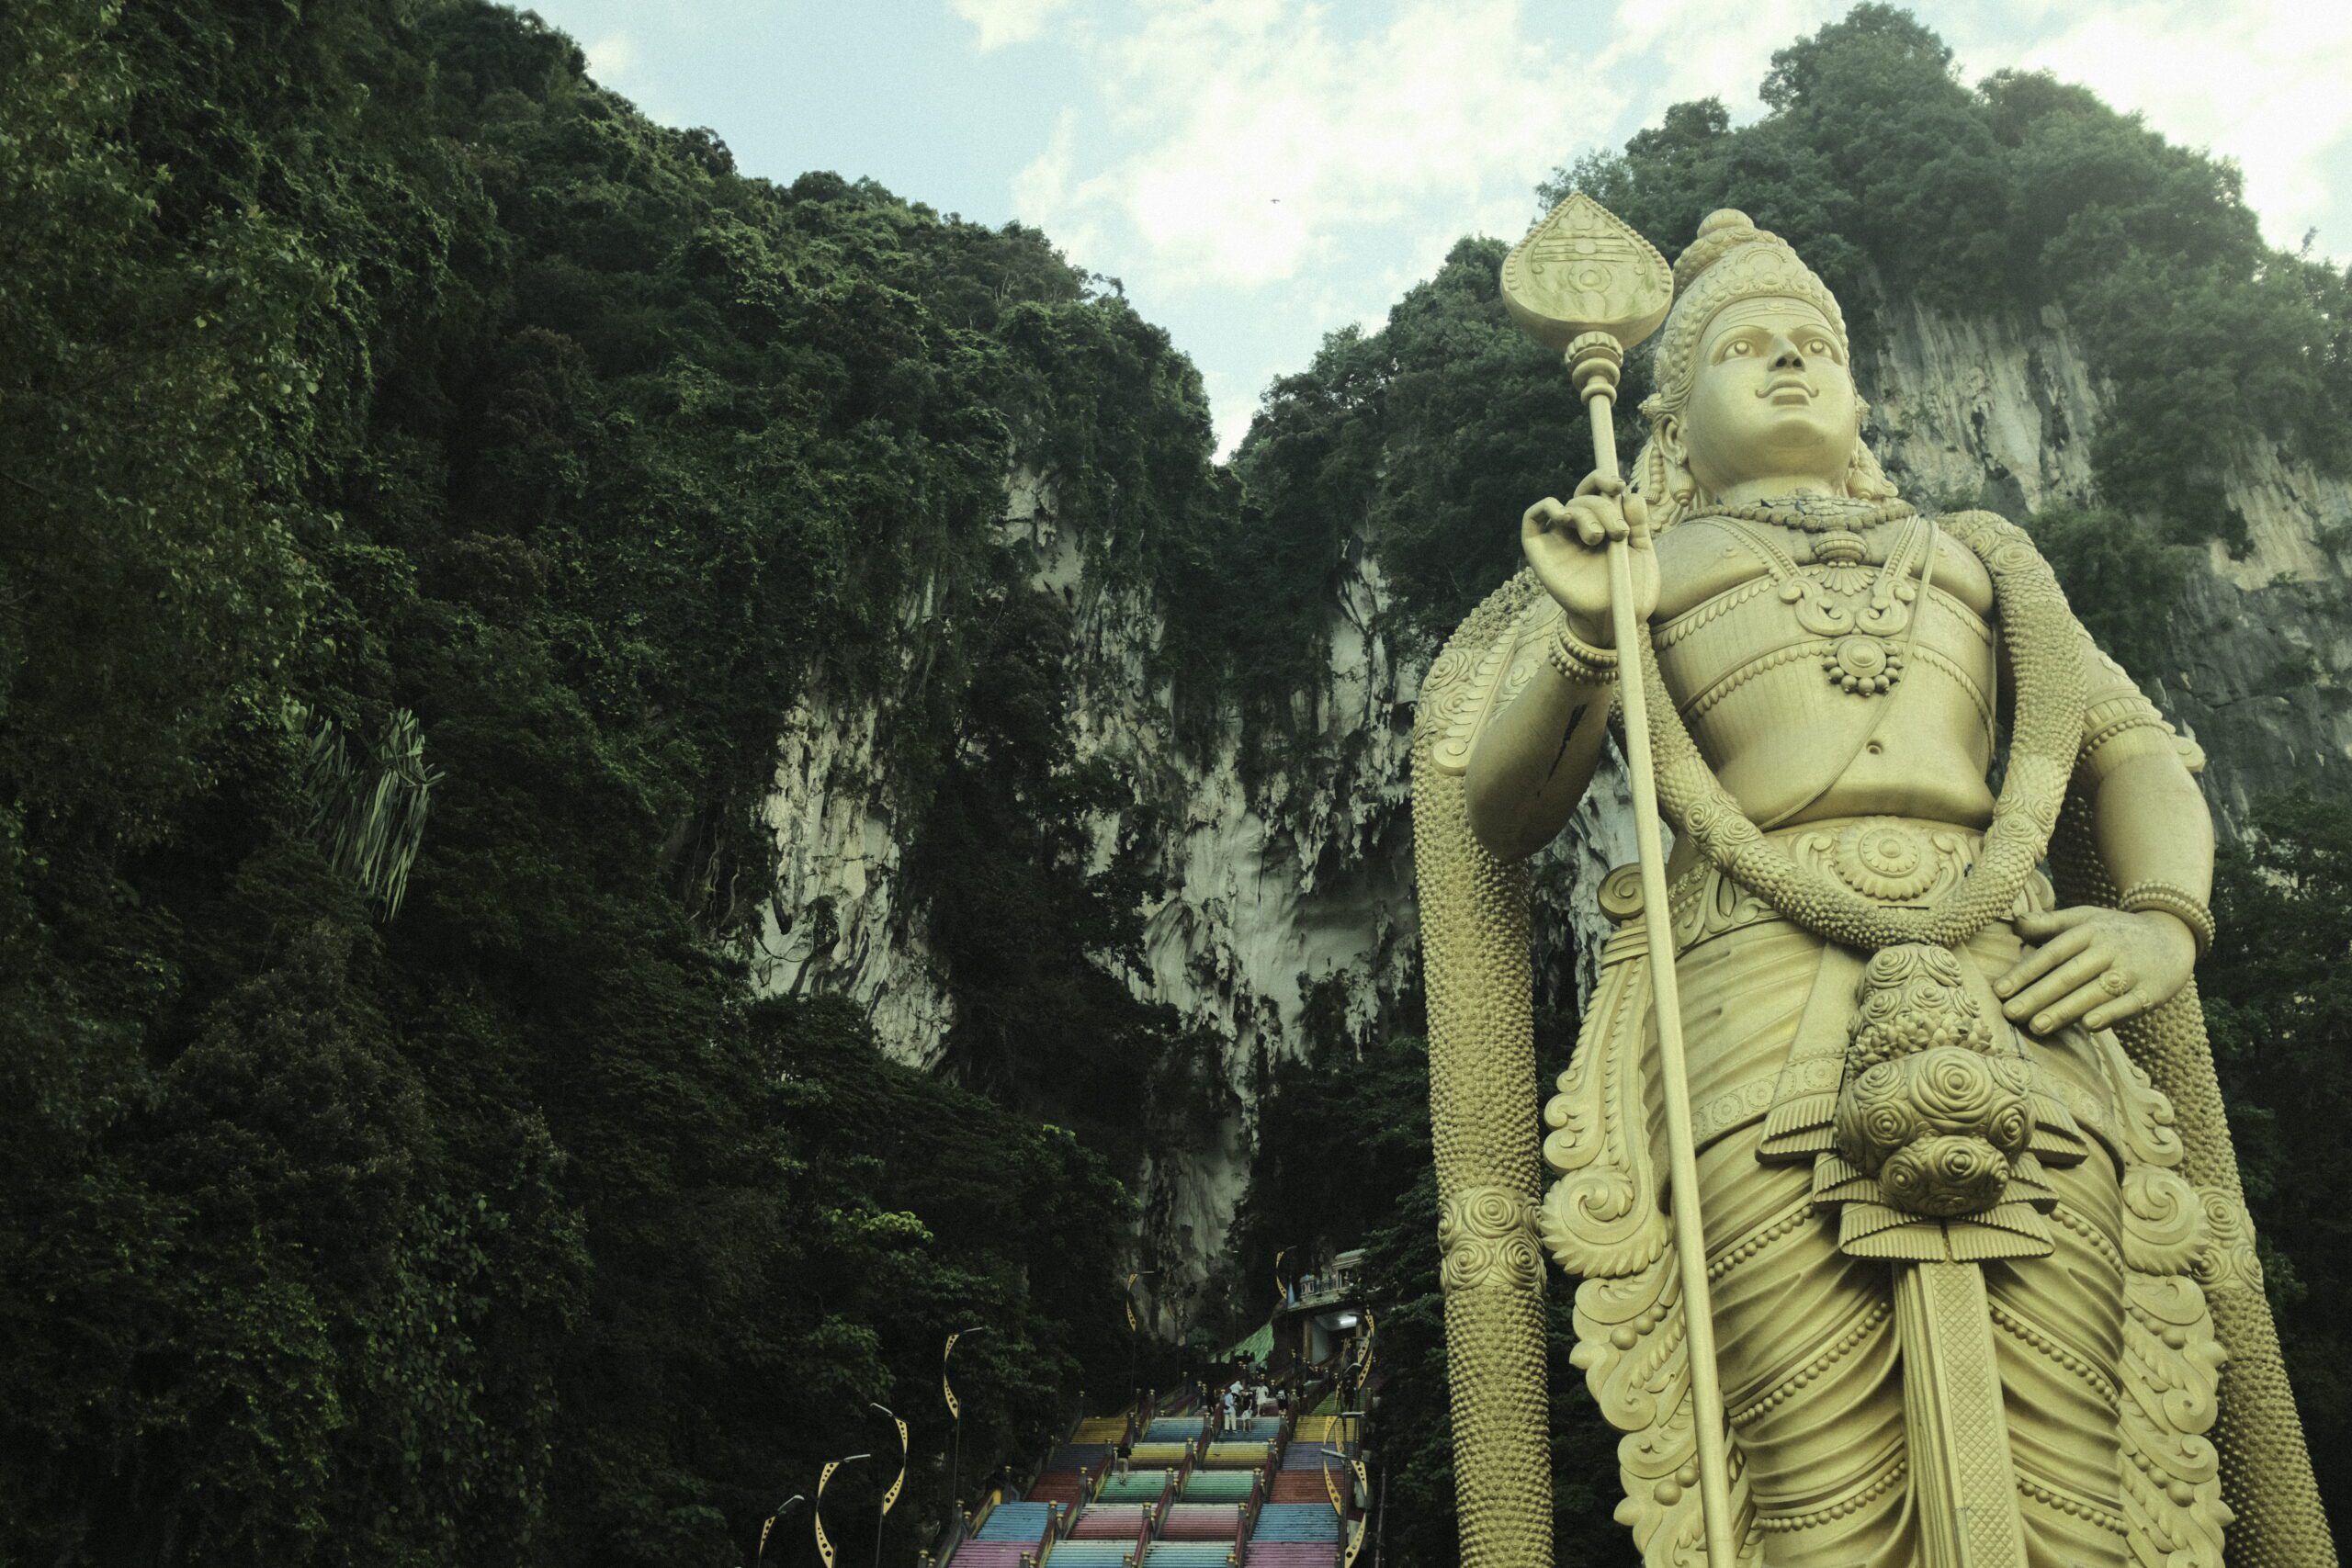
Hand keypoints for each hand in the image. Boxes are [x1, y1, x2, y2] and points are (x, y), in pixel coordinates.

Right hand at [1521, 473, 1657, 645]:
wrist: (1614, 621)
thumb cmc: (1630, 592)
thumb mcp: (1642, 554)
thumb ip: (1637, 524)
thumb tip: (1631, 495)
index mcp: (1604, 524)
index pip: (1597, 491)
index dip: (1604, 480)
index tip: (1619, 485)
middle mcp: (1579, 529)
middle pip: (1584, 498)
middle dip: (1604, 508)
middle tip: (1618, 533)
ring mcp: (1558, 539)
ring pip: (1566, 507)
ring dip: (1585, 515)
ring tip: (1597, 538)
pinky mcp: (1539, 551)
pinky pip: (1531, 518)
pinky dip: (1544, 507)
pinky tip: (1563, 516)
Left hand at [1993, 906, 2197, 1035]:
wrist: (2173, 936)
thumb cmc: (2115, 931)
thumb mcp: (2085, 919)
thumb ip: (2049, 923)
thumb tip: (2015, 923)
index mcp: (2088, 931)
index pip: (2051, 953)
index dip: (2025, 972)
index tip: (1999, 990)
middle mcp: (2108, 949)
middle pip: (2068, 975)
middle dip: (2037, 995)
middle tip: (2009, 1014)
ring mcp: (2131, 970)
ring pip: (2094, 992)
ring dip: (2065, 1010)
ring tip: (2036, 1027)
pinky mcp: (2152, 991)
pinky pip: (2129, 1004)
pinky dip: (2110, 1014)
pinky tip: (2088, 1025)